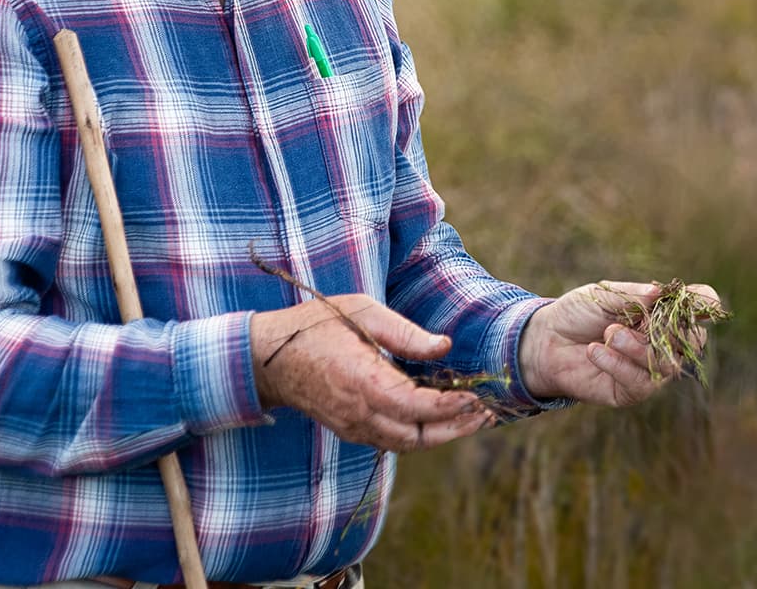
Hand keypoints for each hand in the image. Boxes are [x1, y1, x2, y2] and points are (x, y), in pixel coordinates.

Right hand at [251, 294, 492, 451]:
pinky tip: (442, 418)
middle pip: (417, 437)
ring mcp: (353, 426)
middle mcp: (359, 413)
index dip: (450, 407)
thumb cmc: (317, 325)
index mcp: (363, 382)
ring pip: (407, 445)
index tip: (476, 396)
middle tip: (486, 415)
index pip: (416, 408)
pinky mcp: (351, 430)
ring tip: (474, 419)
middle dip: (456, 429)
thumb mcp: (363, 312)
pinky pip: (392, 441)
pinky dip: (421, 435)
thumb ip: (405, 333)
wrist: (270, 358)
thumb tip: (445, 346)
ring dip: (443, 435)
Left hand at [518, 281, 721, 404]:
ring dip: (638, 347)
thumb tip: (660, 292)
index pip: (697, 307)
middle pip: (693, 341)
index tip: (701, 301)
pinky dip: (618, 364)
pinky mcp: (631, 390)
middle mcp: (663, 342)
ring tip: (609, 334)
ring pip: (667, 364)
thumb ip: (632, 295)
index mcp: (661, 312)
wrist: (546, 341)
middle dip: (670, 330)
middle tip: (641, 321)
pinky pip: (640, 382)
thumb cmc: (578, 313)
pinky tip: (596, 351)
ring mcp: (649, 368)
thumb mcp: (602, 295)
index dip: (704, 304)